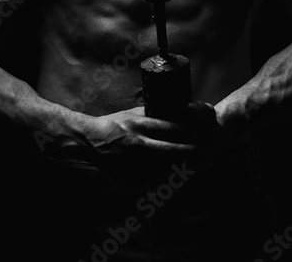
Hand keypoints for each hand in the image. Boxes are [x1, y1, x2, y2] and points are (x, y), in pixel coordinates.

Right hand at [81, 104, 216, 178]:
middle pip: (169, 149)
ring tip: (192, 167)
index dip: (186, 132)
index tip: (197, 134)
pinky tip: (172, 180)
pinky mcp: (126, 174)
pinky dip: (162, 181)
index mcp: (139, 125)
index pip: (169, 128)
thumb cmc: (114, 124)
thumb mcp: (133, 114)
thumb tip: (175, 111)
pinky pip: (149, 180)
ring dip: (178, 168)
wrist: (90, 140)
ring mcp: (131, 161)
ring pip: (161, 168)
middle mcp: (137, 143)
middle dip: (188, 151)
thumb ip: (153, 115)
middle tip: (201, 152)